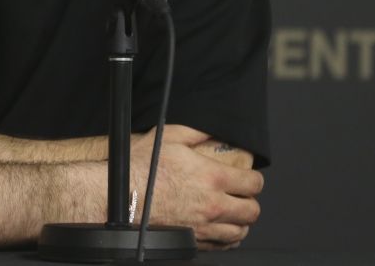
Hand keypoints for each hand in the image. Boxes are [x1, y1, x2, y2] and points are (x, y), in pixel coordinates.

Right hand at [130, 124, 262, 249]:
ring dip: (241, 221)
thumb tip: (212, 129)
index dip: (254, 178)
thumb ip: (196, 131)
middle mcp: (213, 205)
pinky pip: (223, 246)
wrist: (120, 198)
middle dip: (250, 201)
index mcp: (212, 177)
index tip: (249, 176)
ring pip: (240, 232)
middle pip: (252, 211)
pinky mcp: (193, 241)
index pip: (253, 183)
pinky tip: (221, 228)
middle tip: (241, 194)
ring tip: (233, 212)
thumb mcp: (168, 136)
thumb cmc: (140, 168)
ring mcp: (204, 227)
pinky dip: (227, 238)